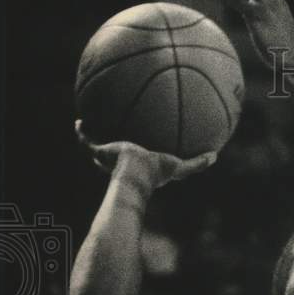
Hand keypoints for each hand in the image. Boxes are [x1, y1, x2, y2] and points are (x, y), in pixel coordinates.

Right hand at [75, 120, 216, 189]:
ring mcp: (109, 158)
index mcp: (141, 165)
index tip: (141, 146)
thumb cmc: (157, 172)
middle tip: (114, 131)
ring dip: (95, 137)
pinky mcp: (99, 152)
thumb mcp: (181, 166)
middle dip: (115, 145)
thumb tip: (216, 157)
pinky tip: (78, 121)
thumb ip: (198, 163)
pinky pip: (86, 141)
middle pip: (117, 152)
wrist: (136, 173)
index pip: (139, 159)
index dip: (139, 154)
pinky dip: (81, 133)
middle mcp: (123, 163)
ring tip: (90, 122)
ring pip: (99, 147)